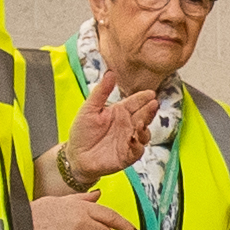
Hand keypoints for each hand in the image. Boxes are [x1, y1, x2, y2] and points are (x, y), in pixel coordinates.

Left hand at [56, 58, 156, 184]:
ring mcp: (130, 139)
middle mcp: (128, 124)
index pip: (135, 102)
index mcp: (120, 111)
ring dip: (145, 127)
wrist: (77, 156)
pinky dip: (138, 144)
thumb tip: (110, 73)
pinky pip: (138, 149)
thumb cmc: (82, 132)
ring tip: (141, 122)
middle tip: (153, 104)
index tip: (151, 93)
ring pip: (144, 132)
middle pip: (143, 115)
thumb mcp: (89, 109)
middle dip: (149, 110)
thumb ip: (101, 91)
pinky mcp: (129, 154)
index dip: (143, 98)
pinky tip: (133, 138)